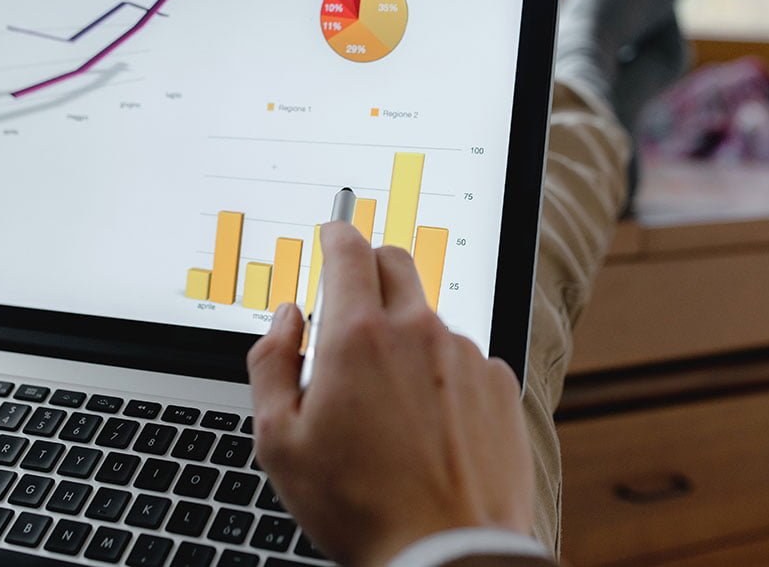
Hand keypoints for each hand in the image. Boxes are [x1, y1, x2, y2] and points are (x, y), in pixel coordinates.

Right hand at [247, 221, 534, 566]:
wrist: (448, 554)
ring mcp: (463, 354)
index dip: (335, 234)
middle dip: (371, 264)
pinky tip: (431, 420)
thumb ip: (271, 363)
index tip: (332, 233)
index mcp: (357, 335)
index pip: (348, 251)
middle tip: (354, 296)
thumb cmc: (358, 506)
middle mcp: (416, 331)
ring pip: (428, 315)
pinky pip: (463, 356)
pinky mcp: (497, 383)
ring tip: (391, 397)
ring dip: (406, 331)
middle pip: (395, 261)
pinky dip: (441, 370)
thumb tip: (286, 318)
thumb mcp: (281, 441)